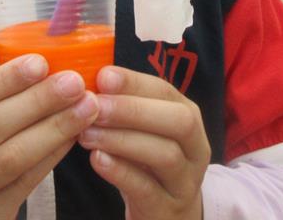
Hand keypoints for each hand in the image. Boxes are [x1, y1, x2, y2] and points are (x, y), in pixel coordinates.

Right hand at [0, 54, 99, 219]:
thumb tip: (37, 68)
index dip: (5, 80)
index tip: (41, 62)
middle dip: (37, 101)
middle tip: (73, 81)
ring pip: (11, 157)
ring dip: (53, 128)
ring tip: (85, 107)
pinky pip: (24, 183)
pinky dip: (50, 157)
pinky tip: (71, 137)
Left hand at [79, 67, 209, 219]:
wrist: (165, 214)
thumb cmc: (146, 163)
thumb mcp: (144, 131)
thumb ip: (124, 105)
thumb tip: (87, 77)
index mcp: (188, 116)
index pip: (166, 92)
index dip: (135, 82)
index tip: (102, 76)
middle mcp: (195, 146)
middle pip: (178, 121)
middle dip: (133, 110)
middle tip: (95, 106)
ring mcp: (186, 181)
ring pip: (165, 155)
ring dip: (122, 140)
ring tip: (87, 134)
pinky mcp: (168, 209)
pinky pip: (148, 189)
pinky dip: (121, 172)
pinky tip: (97, 160)